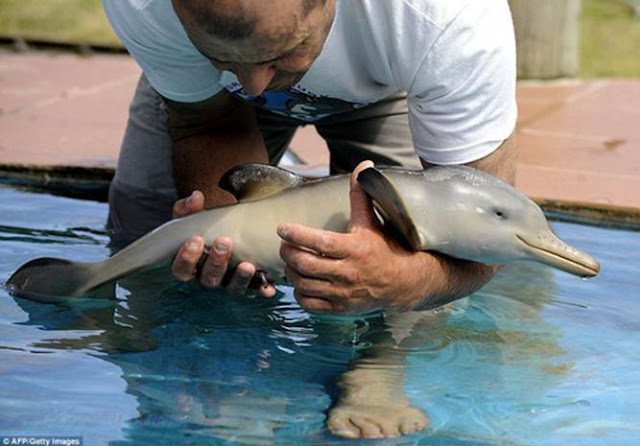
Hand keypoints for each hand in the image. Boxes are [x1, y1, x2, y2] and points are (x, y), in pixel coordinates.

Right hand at [170, 191, 276, 296]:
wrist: (227, 232)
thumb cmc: (206, 228)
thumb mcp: (193, 218)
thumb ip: (189, 209)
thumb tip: (196, 197)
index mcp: (190, 265)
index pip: (182, 269)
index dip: (187, 257)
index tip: (196, 239)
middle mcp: (207, 278)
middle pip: (208, 279)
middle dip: (216, 262)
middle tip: (224, 242)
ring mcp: (227, 283)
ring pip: (231, 288)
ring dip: (239, 278)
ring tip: (247, 265)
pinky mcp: (247, 285)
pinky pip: (254, 291)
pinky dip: (261, 290)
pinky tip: (268, 288)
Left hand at [278, 161, 438, 313]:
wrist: (403, 281)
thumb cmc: (384, 246)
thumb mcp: (372, 220)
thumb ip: (362, 194)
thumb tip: (364, 165)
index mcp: (355, 248)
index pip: (320, 242)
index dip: (297, 235)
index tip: (282, 228)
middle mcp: (348, 272)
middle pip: (306, 264)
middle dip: (288, 253)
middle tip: (284, 244)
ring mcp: (344, 293)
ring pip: (304, 285)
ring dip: (291, 272)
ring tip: (291, 261)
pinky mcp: (341, 308)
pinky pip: (310, 304)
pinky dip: (300, 293)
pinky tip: (301, 281)